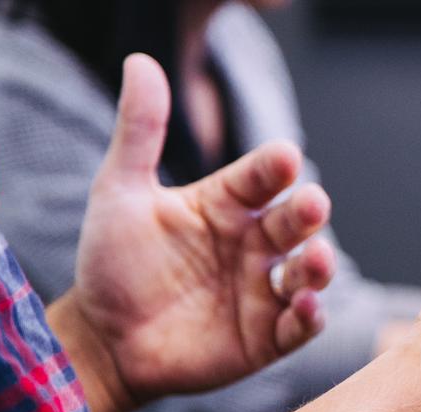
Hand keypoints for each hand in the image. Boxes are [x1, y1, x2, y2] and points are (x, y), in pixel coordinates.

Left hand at [52, 54, 335, 411]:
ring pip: (308, 272)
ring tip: (316, 259)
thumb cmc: (112, 263)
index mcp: (227, 205)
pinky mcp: (266, 337)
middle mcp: (253, 244)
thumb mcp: (120, 192)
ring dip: (319, 266)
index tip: (283, 157)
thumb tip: (141, 62)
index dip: (274, 168)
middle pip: (294, 222)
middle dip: (308, 212)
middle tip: (311, 204)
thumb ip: (139, 131)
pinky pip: (299, 326)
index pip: (261, 178)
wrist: (101, 340)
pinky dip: (309, 317)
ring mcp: (263, 291)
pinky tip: (304, 307)